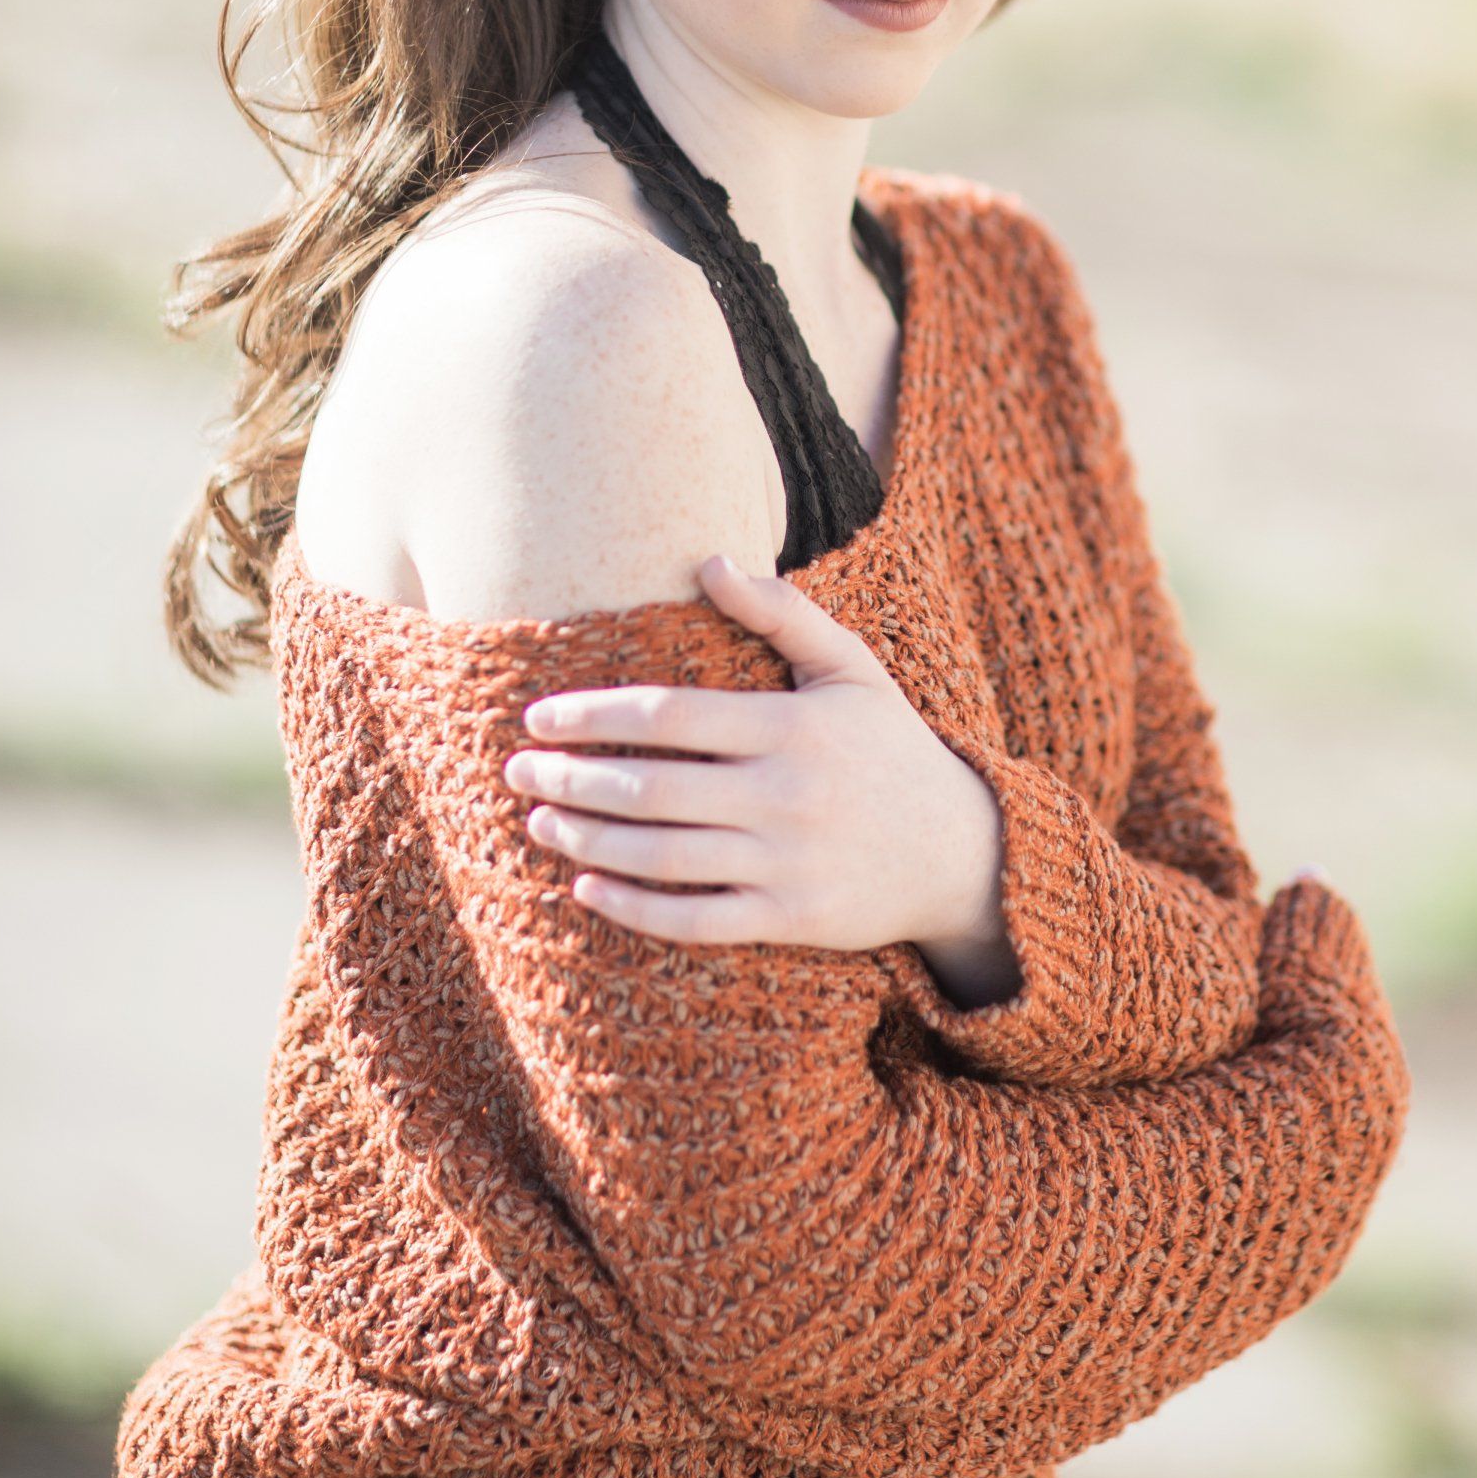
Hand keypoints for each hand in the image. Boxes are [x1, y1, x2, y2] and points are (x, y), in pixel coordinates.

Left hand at [500, 551, 1007, 956]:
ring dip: (586, 842)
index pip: (670, 716)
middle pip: (652, 788)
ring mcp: (786, 862)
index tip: (539, 714)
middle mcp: (785, 795)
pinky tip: (586, 891)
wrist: (961, 851)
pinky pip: (695, 919)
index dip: (594, 716)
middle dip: (571, 780)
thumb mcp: (850, 667)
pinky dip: (633, 909)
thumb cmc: (890, 746)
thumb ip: (781, 611)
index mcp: (792, 726)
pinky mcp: (789, 919)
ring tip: (538, 823)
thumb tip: (709, 558)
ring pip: (662, 855)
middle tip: (515, 771)